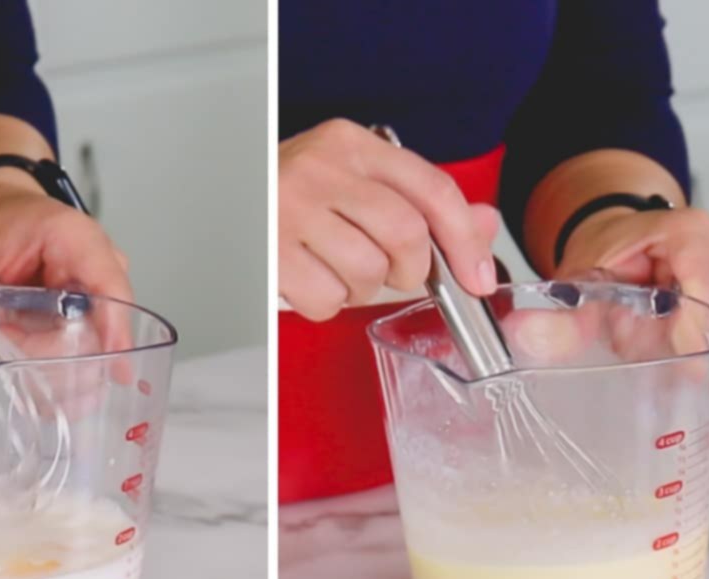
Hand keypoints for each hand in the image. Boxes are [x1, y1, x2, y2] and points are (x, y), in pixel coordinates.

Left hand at [0, 171, 133, 378]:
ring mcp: (98, 290)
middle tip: (9, 343)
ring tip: (11, 342)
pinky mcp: (90, 311)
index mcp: (75, 236)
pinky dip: (55, 357)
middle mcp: (99, 263)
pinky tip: (27, 356)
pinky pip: (83, 343)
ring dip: (54, 357)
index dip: (116, 327)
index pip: (109, 285)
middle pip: (102, 324)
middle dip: (59, 351)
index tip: (115, 363)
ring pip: (94, 340)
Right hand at [279, 118, 499, 319]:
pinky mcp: (269, 252)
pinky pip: (326, 299)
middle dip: (411, 270)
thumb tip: (484, 229)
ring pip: (367, 274)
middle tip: (394, 272)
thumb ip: (424, 202)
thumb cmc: (296, 189)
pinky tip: (313, 279)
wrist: (224, 191)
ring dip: (363, 289)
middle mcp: (322, 168)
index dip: (465, 242)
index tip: (478, 277)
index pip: (433, 190)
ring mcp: (291, 209)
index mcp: (353, 144)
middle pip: (406, 236)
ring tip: (341, 270)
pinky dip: (327, 303)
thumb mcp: (360, 177)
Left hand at [555, 206, 708, 357]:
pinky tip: (660, 339)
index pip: (706, 287)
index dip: (690, 328)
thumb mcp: (574, 283)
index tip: (671, 357)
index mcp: (690, 233)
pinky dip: (689, 350)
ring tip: (640, 331)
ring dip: (681, 347)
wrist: (618, 244)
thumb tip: (523, 336)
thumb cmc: (604, 256)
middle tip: (631, 339)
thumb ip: (555, 318)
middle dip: (677, 342)